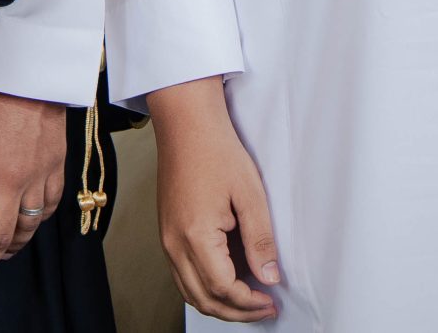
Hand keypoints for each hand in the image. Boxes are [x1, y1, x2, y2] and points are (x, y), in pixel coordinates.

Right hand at [148, 76, 278, 321]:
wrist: (186, 124)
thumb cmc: (217, 151)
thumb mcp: (250, 194)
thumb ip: (260, 240)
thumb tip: (269, 276)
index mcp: (195, 236)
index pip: (223, 289)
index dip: (249, 303)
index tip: (271, 302)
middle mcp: (174, 243)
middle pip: (203, 299)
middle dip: (235, 312)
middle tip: (264, 309)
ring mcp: (166, 239)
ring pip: (189, 291)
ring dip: (218, 304)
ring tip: (248, 301)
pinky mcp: (166, 232)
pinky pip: (181, 274)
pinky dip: (203, 288)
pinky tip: (226, 281)